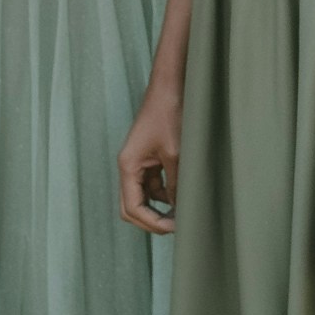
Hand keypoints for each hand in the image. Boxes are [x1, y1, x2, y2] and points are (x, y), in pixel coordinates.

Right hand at [118, 74, 183, 233]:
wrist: (171, 86)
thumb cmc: (170, 114)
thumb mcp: (176, 154)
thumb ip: (176, 183)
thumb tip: (181, 209)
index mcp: (128, 166)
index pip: (132, 207)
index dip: (151, 222)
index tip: (174, 228)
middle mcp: (129, 166)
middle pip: (133, 206)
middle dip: (153, 219)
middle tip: (178, 226)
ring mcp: (139, 163)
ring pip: (145, 197)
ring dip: (162, 207)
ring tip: (185, 212)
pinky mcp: (151, 158)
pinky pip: (155, 184)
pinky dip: (167, 193)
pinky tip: (184, 195)